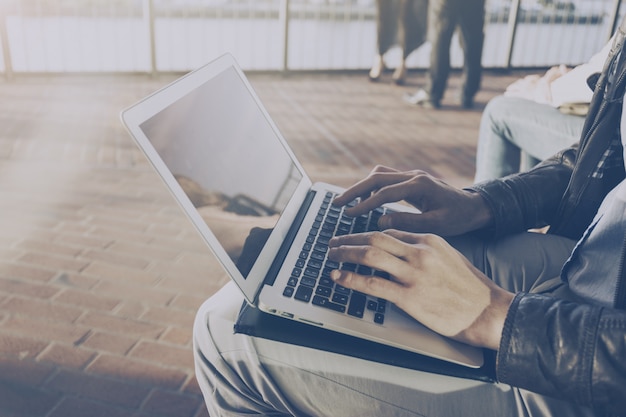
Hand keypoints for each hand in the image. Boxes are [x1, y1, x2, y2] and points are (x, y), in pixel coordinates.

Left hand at [328, 230, 513, 348]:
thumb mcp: (449, 257)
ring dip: (345, 253)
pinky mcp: (409, 297)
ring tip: (331, 255)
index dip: (366, 233)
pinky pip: (373, 284)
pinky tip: (338, 277)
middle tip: (334, 242)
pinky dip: (351, 278)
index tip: (353, 236)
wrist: (489, 311)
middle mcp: (419, 252)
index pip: (389, 232)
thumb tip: (402, 250)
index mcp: (429, 240)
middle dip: (349, 238)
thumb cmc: (471, 288)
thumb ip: (425, 250)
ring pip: (370, 255)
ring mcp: (413, 274)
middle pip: (374, 238)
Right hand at [333, 166, 491, 235]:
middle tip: (337, 204)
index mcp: (419, 185)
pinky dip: (372, 187)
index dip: (363, 204)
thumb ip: (409, 222)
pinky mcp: (411, 180)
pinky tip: (366, 201)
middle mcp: (413, 176)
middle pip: (376, 178)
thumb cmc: (458, 217)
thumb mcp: (437, 225)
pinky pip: (386, 179)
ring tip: (347, 203)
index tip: (347, 214)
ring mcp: (412, 176)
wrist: (475, 207)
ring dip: (362, 187)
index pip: (384, 193)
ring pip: (380, 175)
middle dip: (354, 190)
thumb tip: (381, 221)